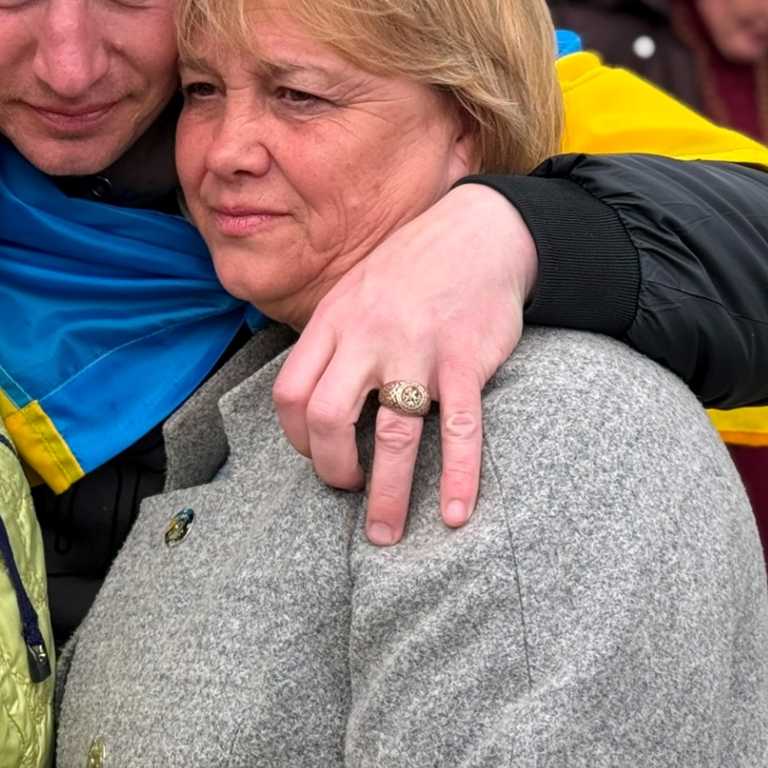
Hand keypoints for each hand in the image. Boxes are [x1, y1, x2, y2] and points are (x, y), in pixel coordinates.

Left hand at [271, 184, 534, 545]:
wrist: (477, 233)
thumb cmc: (409, 271)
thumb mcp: (353, 292)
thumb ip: (331, 342)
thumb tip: (309, 400)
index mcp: (333, 323)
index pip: (290, 393)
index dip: (296, 437)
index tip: (318, 455)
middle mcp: (367, 338)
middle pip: (327, 418)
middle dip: (332, 468)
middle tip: (348, 490)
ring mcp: (416, 350)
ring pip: (393, 435)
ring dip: (389, 494)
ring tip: (386, 534)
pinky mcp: (465, 361)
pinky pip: (459, 429)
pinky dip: (458, 477)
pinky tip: (458, 514)